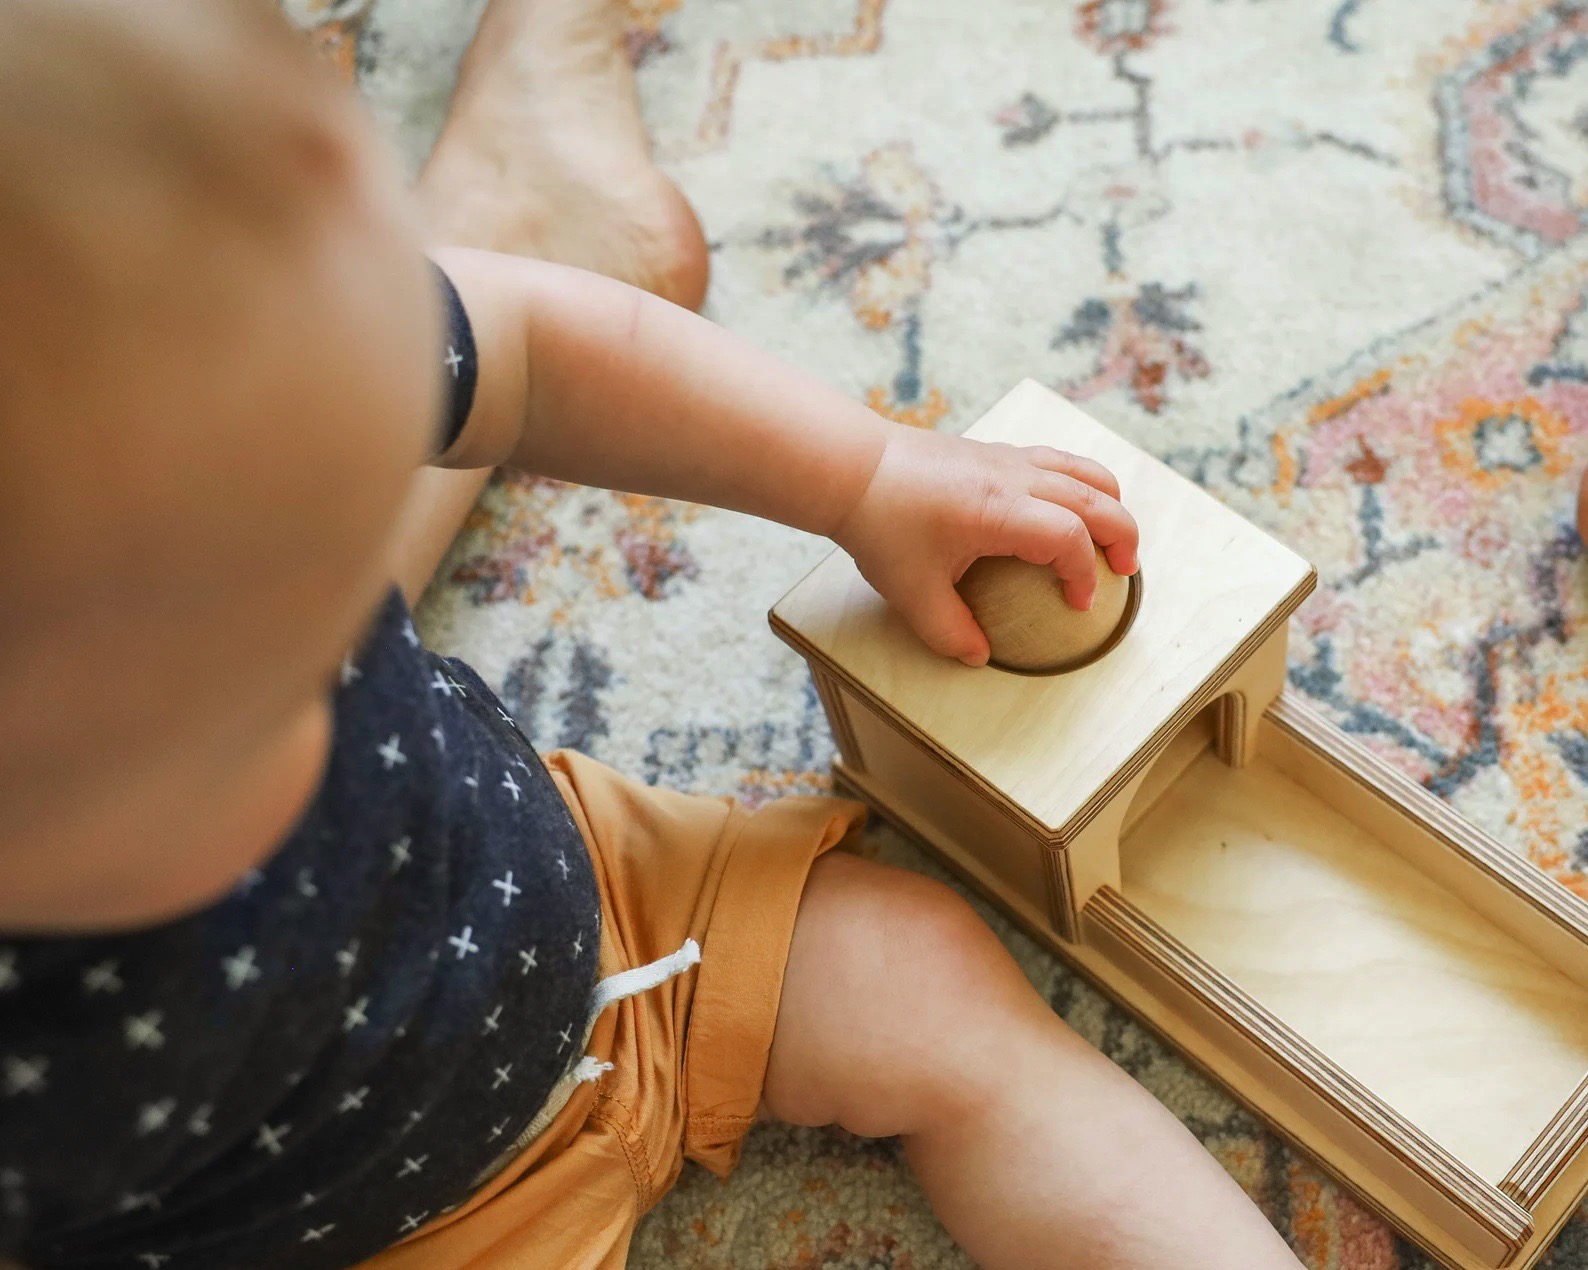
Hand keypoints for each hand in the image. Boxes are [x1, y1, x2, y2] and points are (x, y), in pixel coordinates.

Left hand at [832, 427, 1138, 666]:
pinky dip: (1080, 481)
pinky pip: (1056, 459)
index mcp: (1003, 512)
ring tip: (1113, 535)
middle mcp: (1015, 478)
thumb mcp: (912, 592)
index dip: (1085, 575)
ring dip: (1109, 502)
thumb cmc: (880, 523)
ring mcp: (1006, 459)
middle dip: (1120, 536)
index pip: (1071, 541)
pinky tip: (1070, 505)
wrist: (851, 467)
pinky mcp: (993, 451)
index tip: (1077, 604)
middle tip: (1125, 571)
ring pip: (1082, 470)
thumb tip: (978, 656)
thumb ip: (949, 631)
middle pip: (1096, 499)